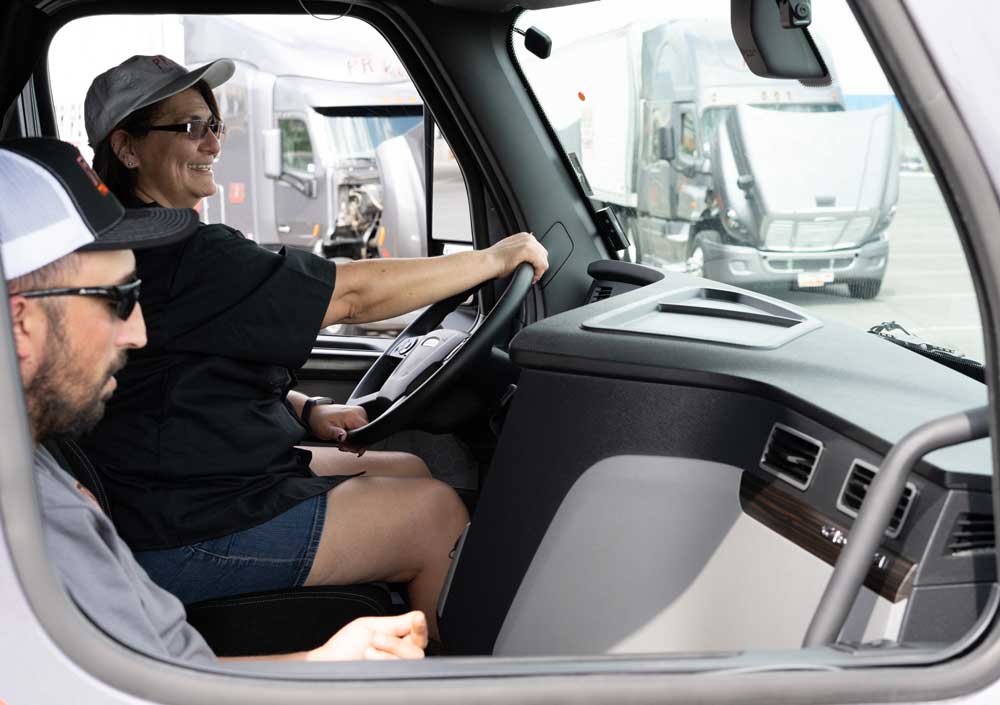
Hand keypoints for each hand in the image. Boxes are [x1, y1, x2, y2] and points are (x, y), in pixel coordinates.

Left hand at [306, 611, 427, 660]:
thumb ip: (398, 623)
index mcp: (397, 638)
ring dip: (389, 650)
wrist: (330, 664)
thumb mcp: (371, 627)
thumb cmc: (345, 646)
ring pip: (411, 660)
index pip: (419, 633)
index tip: (417, 620)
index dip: (420, 627)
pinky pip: (401, 670)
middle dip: (396, 642)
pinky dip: (384, 660)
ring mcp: (395, 669)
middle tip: (375, 638)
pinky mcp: (392, 680)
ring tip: (368, 649)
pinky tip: (369, 659)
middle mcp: (399, 655)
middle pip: (418, 648)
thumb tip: (419, 615)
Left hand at [309, 404, 368, 455]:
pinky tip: (345, 436)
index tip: (346, 447)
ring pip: (363, 432)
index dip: (357, 444)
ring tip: (342, 441)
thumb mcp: (326, 429)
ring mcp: (359, 412)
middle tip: (342, 446)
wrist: (315, 413)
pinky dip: (354, 434)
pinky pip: (360, 428)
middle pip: (364, 433)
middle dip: (354, 444)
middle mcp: (359, 412)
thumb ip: (336, 434)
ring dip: (354, 440)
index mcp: (353, 415)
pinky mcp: (357, 414)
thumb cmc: (319, 419)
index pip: (365, 433)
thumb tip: (343, 437)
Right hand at [486, 232, 548, 283]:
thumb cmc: (495, 259)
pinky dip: (538, 273)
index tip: (534, 269)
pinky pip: (541, 264)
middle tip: (534, 274)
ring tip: (533, 277)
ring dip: (540, 270)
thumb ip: (521, 251)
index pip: (539, 249)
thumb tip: (527, 260)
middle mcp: (528, 238)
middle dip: (540, 266)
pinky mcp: (528, 251)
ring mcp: (528, 243)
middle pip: (543, 254)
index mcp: (524, 236)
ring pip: (544, 260)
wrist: (488, 261)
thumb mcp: (511, 250)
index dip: (538, 261)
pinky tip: (533, 277)